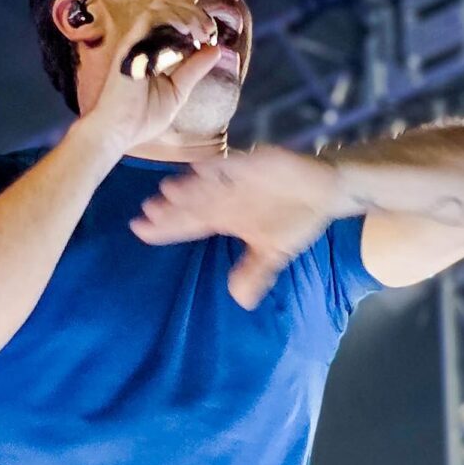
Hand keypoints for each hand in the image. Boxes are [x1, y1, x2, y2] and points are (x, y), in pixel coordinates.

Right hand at [74, 0, 224, 157]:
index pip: (170, 14)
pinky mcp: (129, 47)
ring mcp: (134, 42)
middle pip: (166, 5)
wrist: (118, 133)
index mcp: (150, 48)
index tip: (210, 30)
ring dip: (186, 14)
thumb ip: (194, 69)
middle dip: (193, 12)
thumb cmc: (142, 116)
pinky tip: (189, 33)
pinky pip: (150, 21)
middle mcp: (140, 41)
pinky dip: (172, 20)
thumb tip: (217, 49)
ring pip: (160, 7)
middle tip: (209, 30)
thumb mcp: (178, 90)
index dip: (192, 13)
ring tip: (202, 33)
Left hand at [129, 146, 351, 307]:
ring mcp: (238, 179)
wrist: (325, 191)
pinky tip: (202, 169)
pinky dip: (220, 168)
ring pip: (207, 184)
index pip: (188, 223)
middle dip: (171, 208)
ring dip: (190, 187)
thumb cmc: (294, 217)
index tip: (138, 230)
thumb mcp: (274, 251)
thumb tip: (240, 300)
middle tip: (147, 212)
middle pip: (191, 203)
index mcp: (224, 216)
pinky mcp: (256, 164)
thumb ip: (255, 271)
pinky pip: (235, 166)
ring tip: (168, 191)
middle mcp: (225, 197)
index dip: (164, 227)